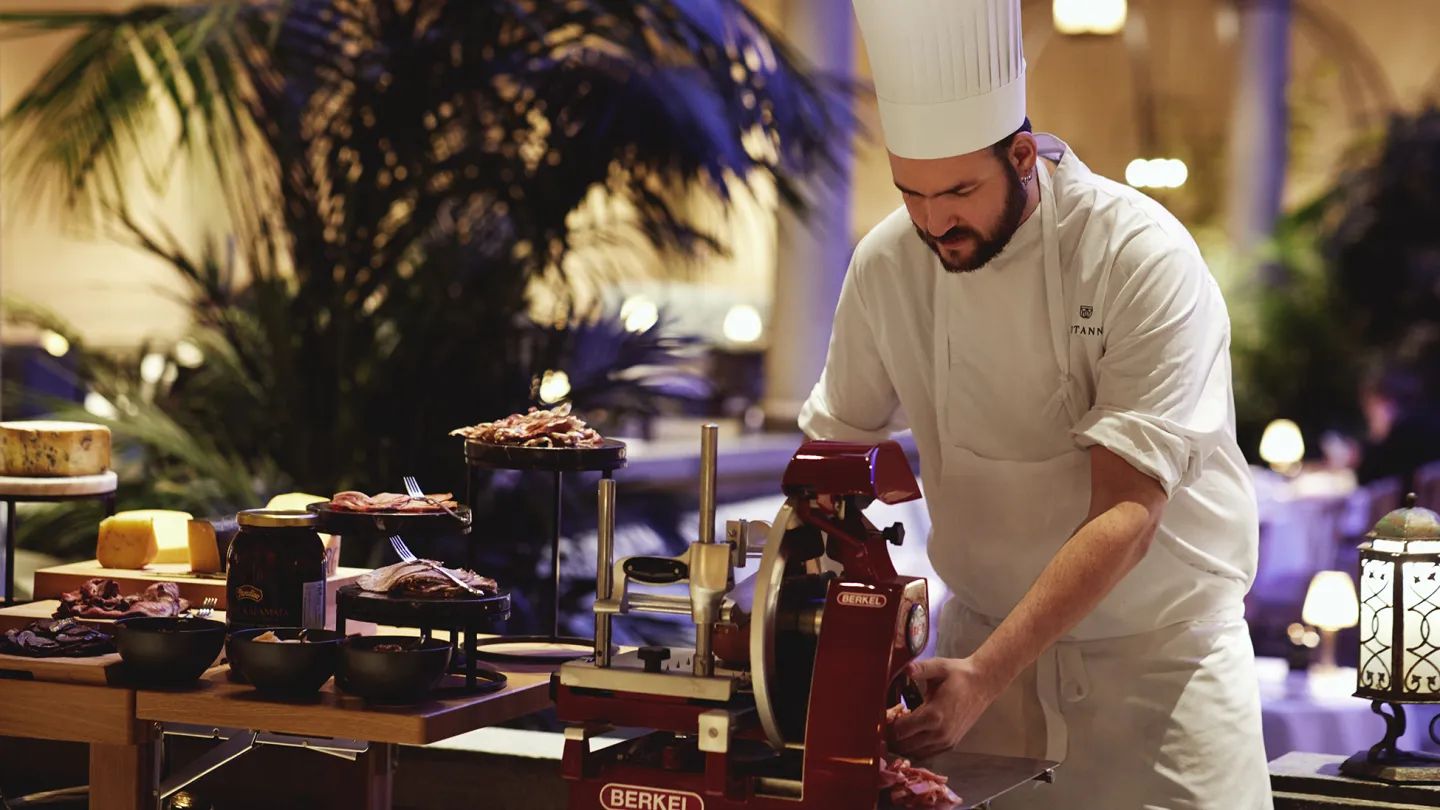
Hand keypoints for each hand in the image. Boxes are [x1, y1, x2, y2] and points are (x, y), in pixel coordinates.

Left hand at [889, 656, 1003, 759]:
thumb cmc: (959, 675)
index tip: (880, 716)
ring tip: (895, 728)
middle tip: (884, 722)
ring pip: (913, 754)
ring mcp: (945, 742)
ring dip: (901, 744)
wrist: (982, 684)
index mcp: (933, 716)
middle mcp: (939, 734)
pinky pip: (925, 755)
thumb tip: (904, 668)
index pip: (899, 731)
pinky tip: (909, 735)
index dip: (886, 726)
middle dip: (890, 737)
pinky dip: (913, 749)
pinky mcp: (950, 745)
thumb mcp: (938, 667)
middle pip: (903, 746)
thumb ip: (919, 669)